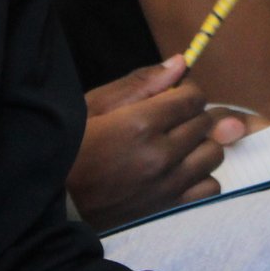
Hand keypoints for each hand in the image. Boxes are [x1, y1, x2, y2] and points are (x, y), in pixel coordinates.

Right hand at [68, 57, 246, 230]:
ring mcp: (168, 183)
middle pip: (205, 123)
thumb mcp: (95, 105)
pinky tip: (182, 170)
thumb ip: (140, 84)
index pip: (193, 97)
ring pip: (214, 153)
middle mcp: (161, 154)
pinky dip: (203, 176)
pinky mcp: (169, 206)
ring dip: (201, 144)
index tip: (172, 96)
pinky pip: (210, 187)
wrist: (56, 198)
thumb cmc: (70, 146)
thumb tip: (181, 63)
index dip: (186, 91)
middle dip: (193, 115)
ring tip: (177, 144)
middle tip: (170, 119)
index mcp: (140, 123)